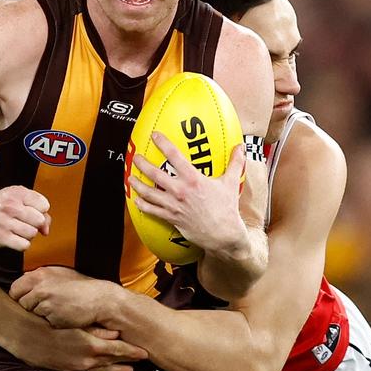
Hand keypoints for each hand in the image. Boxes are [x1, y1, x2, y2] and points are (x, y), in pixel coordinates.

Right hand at [0, 186, 50, 249]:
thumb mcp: (17, 200)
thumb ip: (38, 210)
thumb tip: (46, 230)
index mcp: (17, 192)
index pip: (44, 205)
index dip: (41, 212)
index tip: (32, 213)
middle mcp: (10, 205)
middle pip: (40, 221)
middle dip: (35, 225)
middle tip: (24, 224)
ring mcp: (4, 221)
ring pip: (32, 233)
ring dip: (28, 235)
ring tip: (17, 231)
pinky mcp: (0, 236)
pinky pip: (24, 245)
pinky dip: (22, 244)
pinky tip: (14, 239)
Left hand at [10, 265, 116, 327]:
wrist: (100, 300)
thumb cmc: (81, 288)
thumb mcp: (59, 274)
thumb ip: (39, 278)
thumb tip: (24, 281)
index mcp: (40, 275)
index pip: (15, 289)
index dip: (19, 296)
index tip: (27, 300)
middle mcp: (40, 288)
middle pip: (21, 303)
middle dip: (29, 307)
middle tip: (44, 307)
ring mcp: (46, 303)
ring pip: (32, 314)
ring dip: (41, 315)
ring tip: (57, 310)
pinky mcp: (53, 317)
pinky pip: (45, 322)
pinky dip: (51, 322)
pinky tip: (63, 316)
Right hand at [33, 324, 147, 370]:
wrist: (24, 335)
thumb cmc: (48, 323)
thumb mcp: (74, 324)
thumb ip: (96, 330)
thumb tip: (115, 334)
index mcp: (90, 345)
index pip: (117, 349)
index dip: (132, 351)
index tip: (144, 352)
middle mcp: (86, 359)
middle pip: (112, 361)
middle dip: (128, 361)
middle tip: (142, 361)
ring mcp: (77, 367)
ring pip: (103, 370)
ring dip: (117, 370)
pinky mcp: (68, 370)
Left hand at [128, 131, 249, 255]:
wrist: (223, 234)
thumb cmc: (227, 208)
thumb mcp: (231, 183)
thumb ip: (235, 163)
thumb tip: (240, 147)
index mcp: (194, 179)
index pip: (175, 157)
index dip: (163, 144)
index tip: (154, 135)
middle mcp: (180, 191)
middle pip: (155, 174)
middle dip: (142, 164)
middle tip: (136, 158)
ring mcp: (174, 205)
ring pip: (149, 193)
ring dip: (137, 185)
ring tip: (130, 178)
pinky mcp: (172, 218)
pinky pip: (153, 211)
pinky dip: (143, 205)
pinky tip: (136, 200)